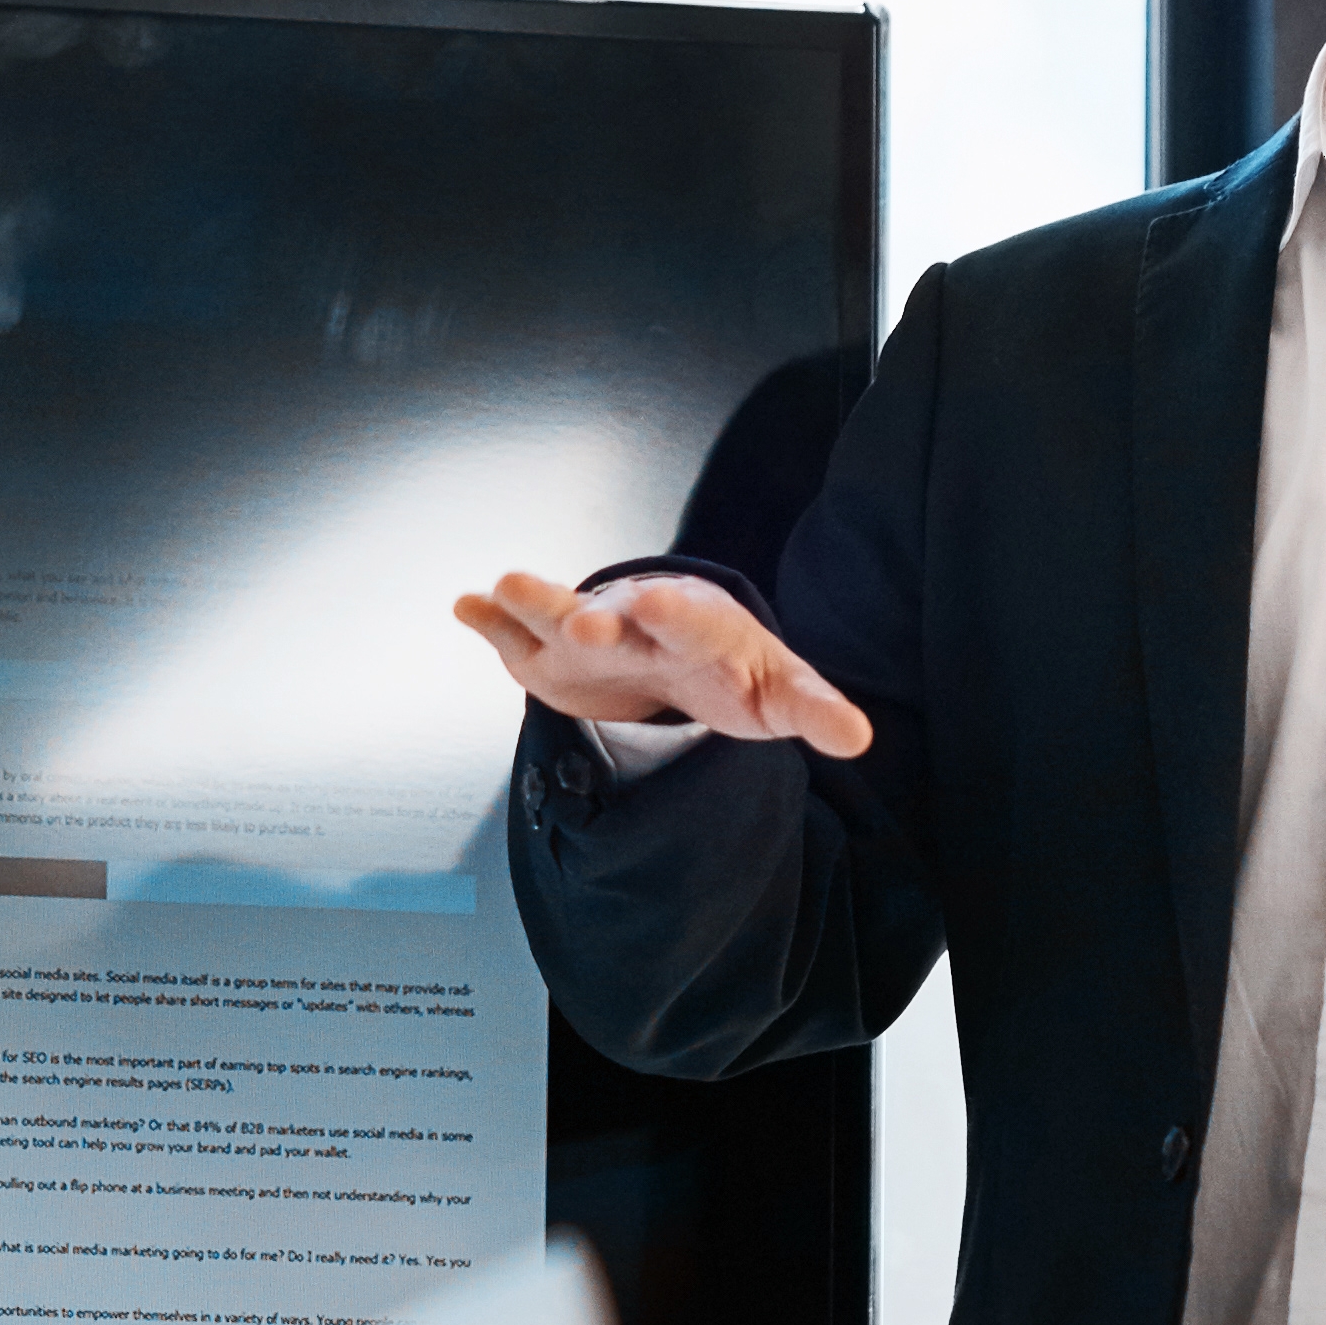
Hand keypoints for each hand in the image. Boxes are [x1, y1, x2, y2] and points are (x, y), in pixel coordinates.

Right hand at [450, 564, 871, 755]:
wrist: (679, 648)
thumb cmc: (732, 667)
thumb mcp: (779, 691)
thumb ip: (814, 710)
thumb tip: (859, 737)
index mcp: (697, 625)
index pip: (689, 619)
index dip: (674, 615)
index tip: (657, 603)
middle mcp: (636, 621)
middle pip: (615, 619)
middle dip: (597, 620)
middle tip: (581, 627)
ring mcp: (588, 636)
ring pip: (557, 616)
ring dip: (532, 603)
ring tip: (502, 587)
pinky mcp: (547, 657)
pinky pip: (515, 637)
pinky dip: (490, 620)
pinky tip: (466, 606)